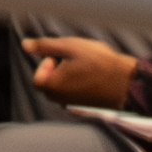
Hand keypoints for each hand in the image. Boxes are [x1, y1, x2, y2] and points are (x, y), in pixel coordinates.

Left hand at [26, 41, 142, 110]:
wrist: (126, 82)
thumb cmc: (98, 63)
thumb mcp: (68, 46)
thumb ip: (44, 46)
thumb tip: (25, 45)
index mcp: (53, 87)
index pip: (37, 77)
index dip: (46, 64)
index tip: (61, 56)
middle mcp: (60, 100)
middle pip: (49, 84)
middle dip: (57, 69)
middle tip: (74, 59)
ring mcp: (73, 105)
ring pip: (62, 88)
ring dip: (68, 75)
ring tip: (84, 65)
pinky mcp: (85, 106)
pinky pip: (73, 93)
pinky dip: (77, 83)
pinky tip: (91, 74)